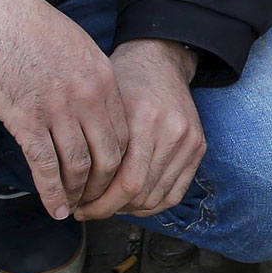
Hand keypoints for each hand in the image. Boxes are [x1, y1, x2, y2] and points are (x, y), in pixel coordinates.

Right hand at [0, 0, 129, 218]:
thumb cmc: (31, 28)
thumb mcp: (77, 48)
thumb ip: (92, 80)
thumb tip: (97, 108)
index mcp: (104, 80)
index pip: (123, 136)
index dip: (118, 166)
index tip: (109, 181)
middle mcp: (88, 98)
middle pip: (108, 158)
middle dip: (103, 188)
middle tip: (95, 203)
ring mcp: (58, 110)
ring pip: (78, 167)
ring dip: (78, 194)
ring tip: (75, 209)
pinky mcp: (26, 120)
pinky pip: (46, 166)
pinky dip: (52, 193)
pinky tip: (55, 209)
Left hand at [91, 40, 206, 218]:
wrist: (160, 62)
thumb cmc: (125, 82)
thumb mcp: (102, 106)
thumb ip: (94, 147)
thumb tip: (73, 190)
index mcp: (145, 119)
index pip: (126, 183)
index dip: (100, 203)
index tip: (79, 207)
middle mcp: (172, 132)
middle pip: (141, 194)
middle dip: (109, 209)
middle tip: (87, 209)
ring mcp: (189, 141)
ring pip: (158, 198)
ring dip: (129, 209)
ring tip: (107, 204)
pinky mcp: (198, 147)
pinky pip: (176, 193)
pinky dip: (152, 204)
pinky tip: (131, 201)